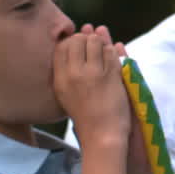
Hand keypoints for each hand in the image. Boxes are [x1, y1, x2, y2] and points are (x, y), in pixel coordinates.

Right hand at [54, 24, 129, 149]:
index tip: (80, 46)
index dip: (72, 41)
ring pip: (95, 42)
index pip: (61, 47)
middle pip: (77, 40)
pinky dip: (114, 51)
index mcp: (59, 79)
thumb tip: (72, 44)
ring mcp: (93, 74)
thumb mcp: (67, 95)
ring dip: (101, 42)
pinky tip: (115, 54)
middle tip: (93, 44)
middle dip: (87, 38)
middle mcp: (73, 74)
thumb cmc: (86, 117)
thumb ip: (67, 72)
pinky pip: (111, 52)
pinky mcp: (111, 76)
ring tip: (103, 49)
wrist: (102, 136)